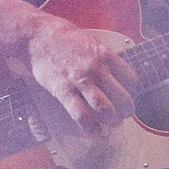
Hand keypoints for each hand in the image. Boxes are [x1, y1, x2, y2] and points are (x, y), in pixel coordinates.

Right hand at [20, 13, 137, 129]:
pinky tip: (95, 132)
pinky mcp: (63, 90)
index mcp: (104, 54)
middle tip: (124, 114)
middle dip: (126, 110)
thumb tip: (113, 70)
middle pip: (122, 97)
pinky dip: (91, 128)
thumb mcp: (89, 41)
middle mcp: (96, 68)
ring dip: (112, 120)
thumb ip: (102, 56)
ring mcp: (80, 80)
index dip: (132, 89)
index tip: (128, 94)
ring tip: (112, 123)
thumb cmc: (61, 36)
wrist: (36, 36)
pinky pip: (81, 115)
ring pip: (105, 108)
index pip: (130, 78)